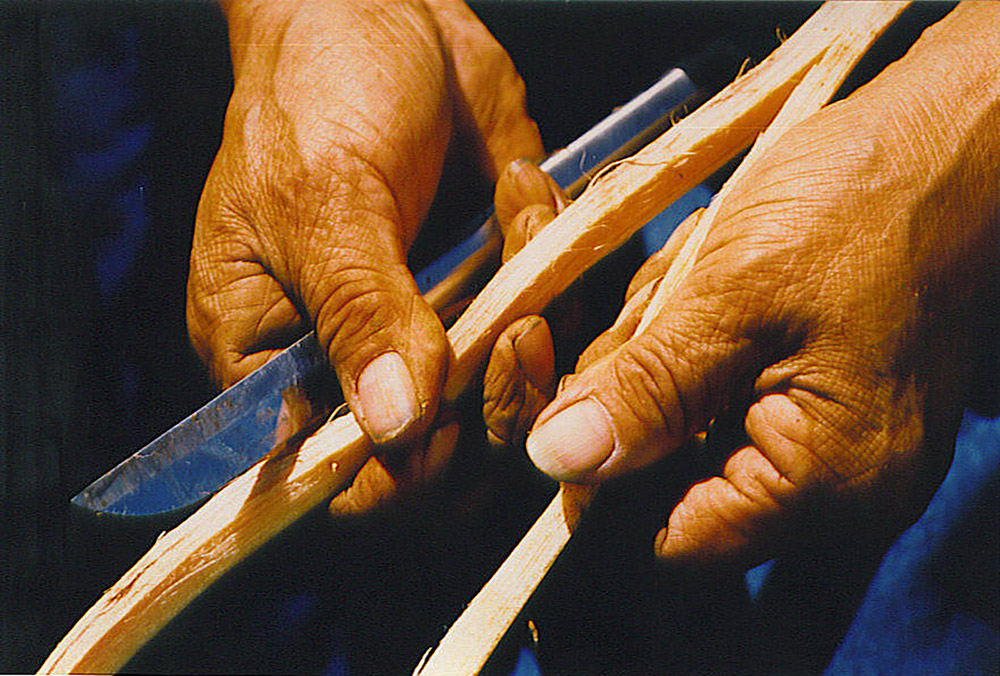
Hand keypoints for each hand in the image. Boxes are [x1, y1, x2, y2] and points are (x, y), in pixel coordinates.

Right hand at [187, 1, 540, 507]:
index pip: (332, 476)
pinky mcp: (492, 294)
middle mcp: (353, 368)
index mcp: (274, 365)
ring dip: (539, 325)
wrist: (379, 12)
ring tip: (521, 212)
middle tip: (521, 321)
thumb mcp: (325, 198)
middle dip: (493, 403)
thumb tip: (392, 423)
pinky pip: (552, 330)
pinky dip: (559, 270)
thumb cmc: (317, 91)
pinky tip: (527, 189)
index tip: (452, 407)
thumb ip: (358, 310)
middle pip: (437, 463)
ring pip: (509, 405)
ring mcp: (431, 336)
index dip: (398, 471)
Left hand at [486, 4, 999, 566]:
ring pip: (687, 431)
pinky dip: (695, 341)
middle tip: (663, 298)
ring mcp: (835, 443)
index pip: (671, 539)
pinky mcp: (822, 400)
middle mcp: (838, 488)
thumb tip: (557, 461)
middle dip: (638, 390)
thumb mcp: (735, 293)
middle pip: (672, 482)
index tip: (574, 397)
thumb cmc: (865, 202)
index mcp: (828, 482)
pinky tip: (716, 274)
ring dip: (664, 350)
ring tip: (705, 270)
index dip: (604, 479)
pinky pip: (721, 395)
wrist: (952, 142)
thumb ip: (646, 391)